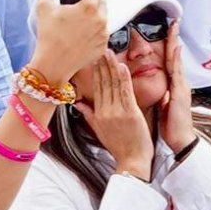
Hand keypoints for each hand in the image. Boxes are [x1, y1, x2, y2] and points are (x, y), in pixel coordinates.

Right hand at [25, 0, 108, 88]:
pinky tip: (83, 36)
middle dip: (94, 2)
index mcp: (89, 7)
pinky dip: (95, 33)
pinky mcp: (103, 47)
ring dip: (95, 18)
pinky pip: (102, 35)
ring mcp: (103, 35)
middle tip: (80, 6)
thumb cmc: (49, 36)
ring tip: (81, 23)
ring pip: (104, 19)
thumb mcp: (44, 9)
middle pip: (102, 3)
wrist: (53, 64)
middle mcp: (100, 20)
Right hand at [79, 53, 155, 177]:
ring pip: (113, 85)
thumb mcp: (99, 131)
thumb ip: (89, 115)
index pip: (96, 88)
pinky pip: (125, 92)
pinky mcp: (130, 113)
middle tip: (100, 47)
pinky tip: (121, 66)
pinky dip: (123, 78)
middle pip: (103, 83)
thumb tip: (78, 104)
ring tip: (108, 52)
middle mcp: (105, 112)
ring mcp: (117, 112)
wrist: (132, 162)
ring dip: (111, 66)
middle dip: (102, 64)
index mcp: (98, 114)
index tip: (95, 58)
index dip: (96, 72)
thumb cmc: (119, 147)